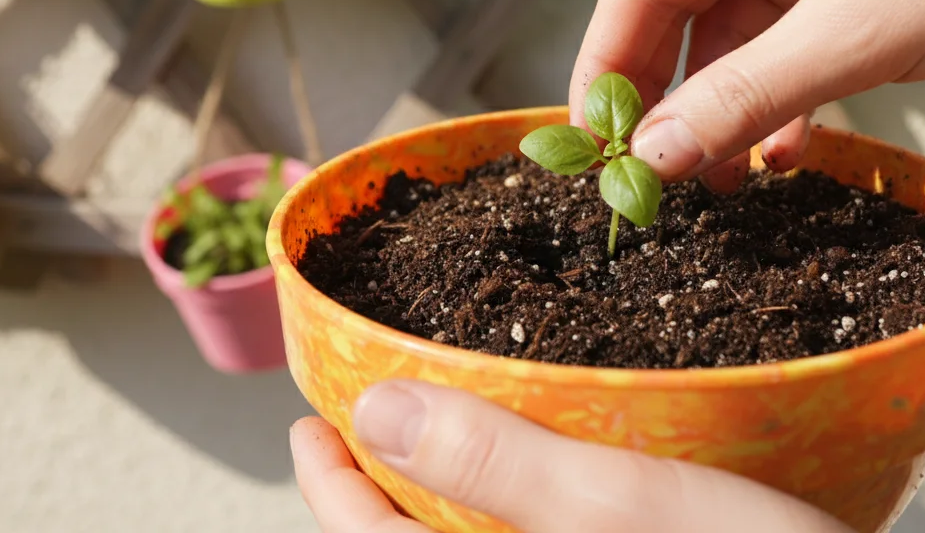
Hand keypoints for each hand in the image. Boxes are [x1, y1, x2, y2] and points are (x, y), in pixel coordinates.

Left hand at [291, 380, 851, 531]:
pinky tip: (535, 469)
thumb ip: (494, 462)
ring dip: (445, 500)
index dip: (327, 488)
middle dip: (377, 497)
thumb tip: (372, 412)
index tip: (307, 424)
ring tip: (441, 430)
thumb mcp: (618, 507)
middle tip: (366, 423)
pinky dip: (511, 512)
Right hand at [573, 0, 924, 190]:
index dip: (607, 64)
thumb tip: (649, 158)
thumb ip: (741, 98)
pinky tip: (777, 155)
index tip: (590, 141)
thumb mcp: (854, 38)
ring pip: (733, 37)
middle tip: (645, 173)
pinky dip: (776, 101)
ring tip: (712, 183)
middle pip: (678, 10)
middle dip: (664, 95)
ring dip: (722, 109)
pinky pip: (785, 47)